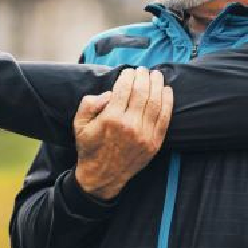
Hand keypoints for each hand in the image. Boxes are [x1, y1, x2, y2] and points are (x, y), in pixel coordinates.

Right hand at [73, 67, 172, 199]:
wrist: (102, 177)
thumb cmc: (90, 148)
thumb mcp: (79, 124)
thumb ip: (89, 104)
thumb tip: (109, 93)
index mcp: (111, 119)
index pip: (124, 89)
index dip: (128, 76)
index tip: (129, 71)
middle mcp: (130, 126)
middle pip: (142, 93)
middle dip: (143, 77)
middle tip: (143, 70)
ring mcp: (145, 135)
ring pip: (155, 103)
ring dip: (157, 85)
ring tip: (156, 75)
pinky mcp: (154, 143)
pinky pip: (165, 118)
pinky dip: (168, 102)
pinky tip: (167, 91)